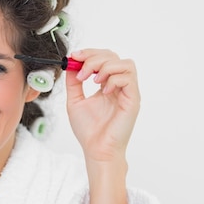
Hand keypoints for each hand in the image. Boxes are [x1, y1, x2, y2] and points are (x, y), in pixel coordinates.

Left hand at [65, 49, 140, 168]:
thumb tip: (70, 64)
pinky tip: (103, 91)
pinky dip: (113, 79)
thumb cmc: (89, 130)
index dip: (89, 53)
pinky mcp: (133, 100)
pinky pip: (128, 78)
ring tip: (93, 81)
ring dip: (105, 67)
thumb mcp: (75, 101)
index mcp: (107, 85)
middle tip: (82, 71)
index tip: (74, 56)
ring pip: (125, 63)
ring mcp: (128, 92)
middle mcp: (119, 86)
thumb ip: (73, 83)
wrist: (96, 150)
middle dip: (94, 58)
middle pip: (114, 56)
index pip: (103, 58)